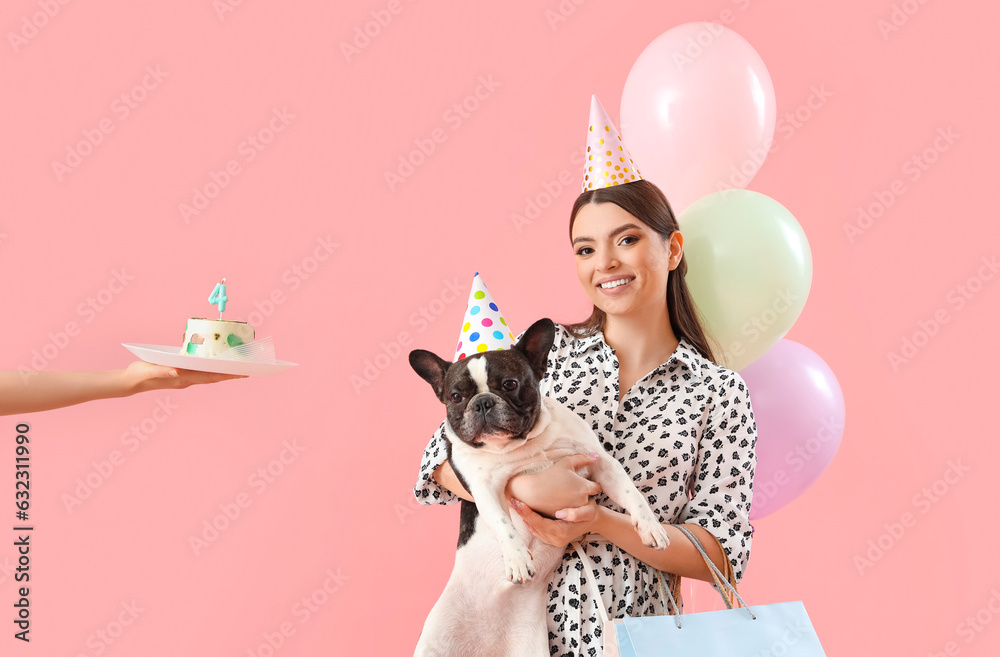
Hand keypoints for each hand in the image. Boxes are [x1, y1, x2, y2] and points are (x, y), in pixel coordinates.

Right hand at [123, 361, 246, 392]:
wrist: (130, 382)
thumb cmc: (139, 375)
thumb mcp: (149, 370)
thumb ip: (162, 371)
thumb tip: (177, 371)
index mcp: (183, 379)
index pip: (209, 377)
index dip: (225, 375)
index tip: (240, 373)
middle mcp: (186, 380)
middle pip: (213, 377)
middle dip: (229, 374)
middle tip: (247, 370)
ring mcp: (184, 378)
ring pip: (208, 375)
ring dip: (222, 372)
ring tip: (236, 368)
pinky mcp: (180, 374)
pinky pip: (200, 372)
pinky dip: (210, 368)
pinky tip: (215, 363)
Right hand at [505, 453, 602, 518]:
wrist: (532, 492)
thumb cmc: (550, 475)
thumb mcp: (566, 462)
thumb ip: (583, 458)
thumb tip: (596, 456)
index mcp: (585, 487)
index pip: (598, 488)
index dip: (593, 484)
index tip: (587, 482)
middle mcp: (583, 501)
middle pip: (589, 497)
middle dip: (584, 493)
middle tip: (573, 487)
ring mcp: (574, 510)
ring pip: (581, 505)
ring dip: (577, 501)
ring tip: (565, 494)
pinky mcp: (566, 518)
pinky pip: (571, 512)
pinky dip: (568, 507)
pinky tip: (560, 500)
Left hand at [509, 496, 603, 546]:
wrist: (593, 521)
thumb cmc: (590, 512)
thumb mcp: (589, 511)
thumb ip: (577, 514)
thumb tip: (559, 514)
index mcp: (561, 532)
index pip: (540, 522)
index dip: (528, 513)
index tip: (518, 503)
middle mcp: (555, 539)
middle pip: (534, 526)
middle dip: (522, 513)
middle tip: (511, 500)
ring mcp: (553, 541)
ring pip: (533, 529)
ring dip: (523, 517)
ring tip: (514, 505)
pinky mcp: (551, 539)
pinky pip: (536, 531)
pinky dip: (528, 522)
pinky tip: (522, 513)